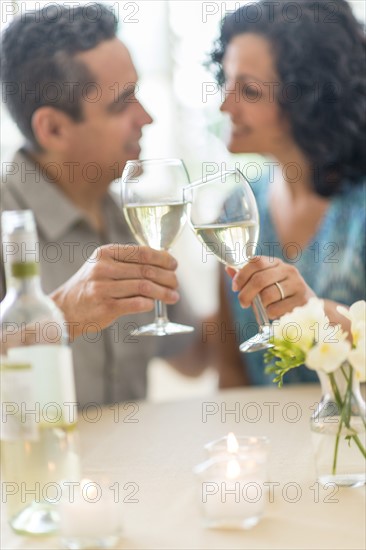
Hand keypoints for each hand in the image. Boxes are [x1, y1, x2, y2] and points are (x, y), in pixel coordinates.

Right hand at [51, 244, 179, 338]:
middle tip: (176, 283)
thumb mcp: (101, 265)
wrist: (64, 309)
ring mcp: (103, 288)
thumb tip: (161, 262)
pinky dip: (149, 304)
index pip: (141, 252)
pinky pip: (136, 304)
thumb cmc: (89, 286)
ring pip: (144, 287)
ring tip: (173, 296)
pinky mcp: (106, 307)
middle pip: (146, 270)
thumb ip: (126, 261)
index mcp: (105, 253)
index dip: (162, 258)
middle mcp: (103, 268)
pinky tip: (154, 305)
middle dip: (167, 277)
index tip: (174, 265)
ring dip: (163, 292)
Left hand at [226, 257, 314, 318]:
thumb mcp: (265, 284)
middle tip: (243, 303)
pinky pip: (276, 309)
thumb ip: (247, 277)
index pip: (256, 261)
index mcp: (276, 263)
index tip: (235, 287)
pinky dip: (270, 314)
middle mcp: (288, 270)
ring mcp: (297, 284)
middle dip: (246, 294)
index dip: (241, 275)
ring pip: (267, 295)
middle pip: (259, 279)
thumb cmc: (281, 296)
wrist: (310, 307)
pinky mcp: (302, 300)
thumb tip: (228, 268)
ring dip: (260, 305)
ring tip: (264, 308)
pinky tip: (275, 313)